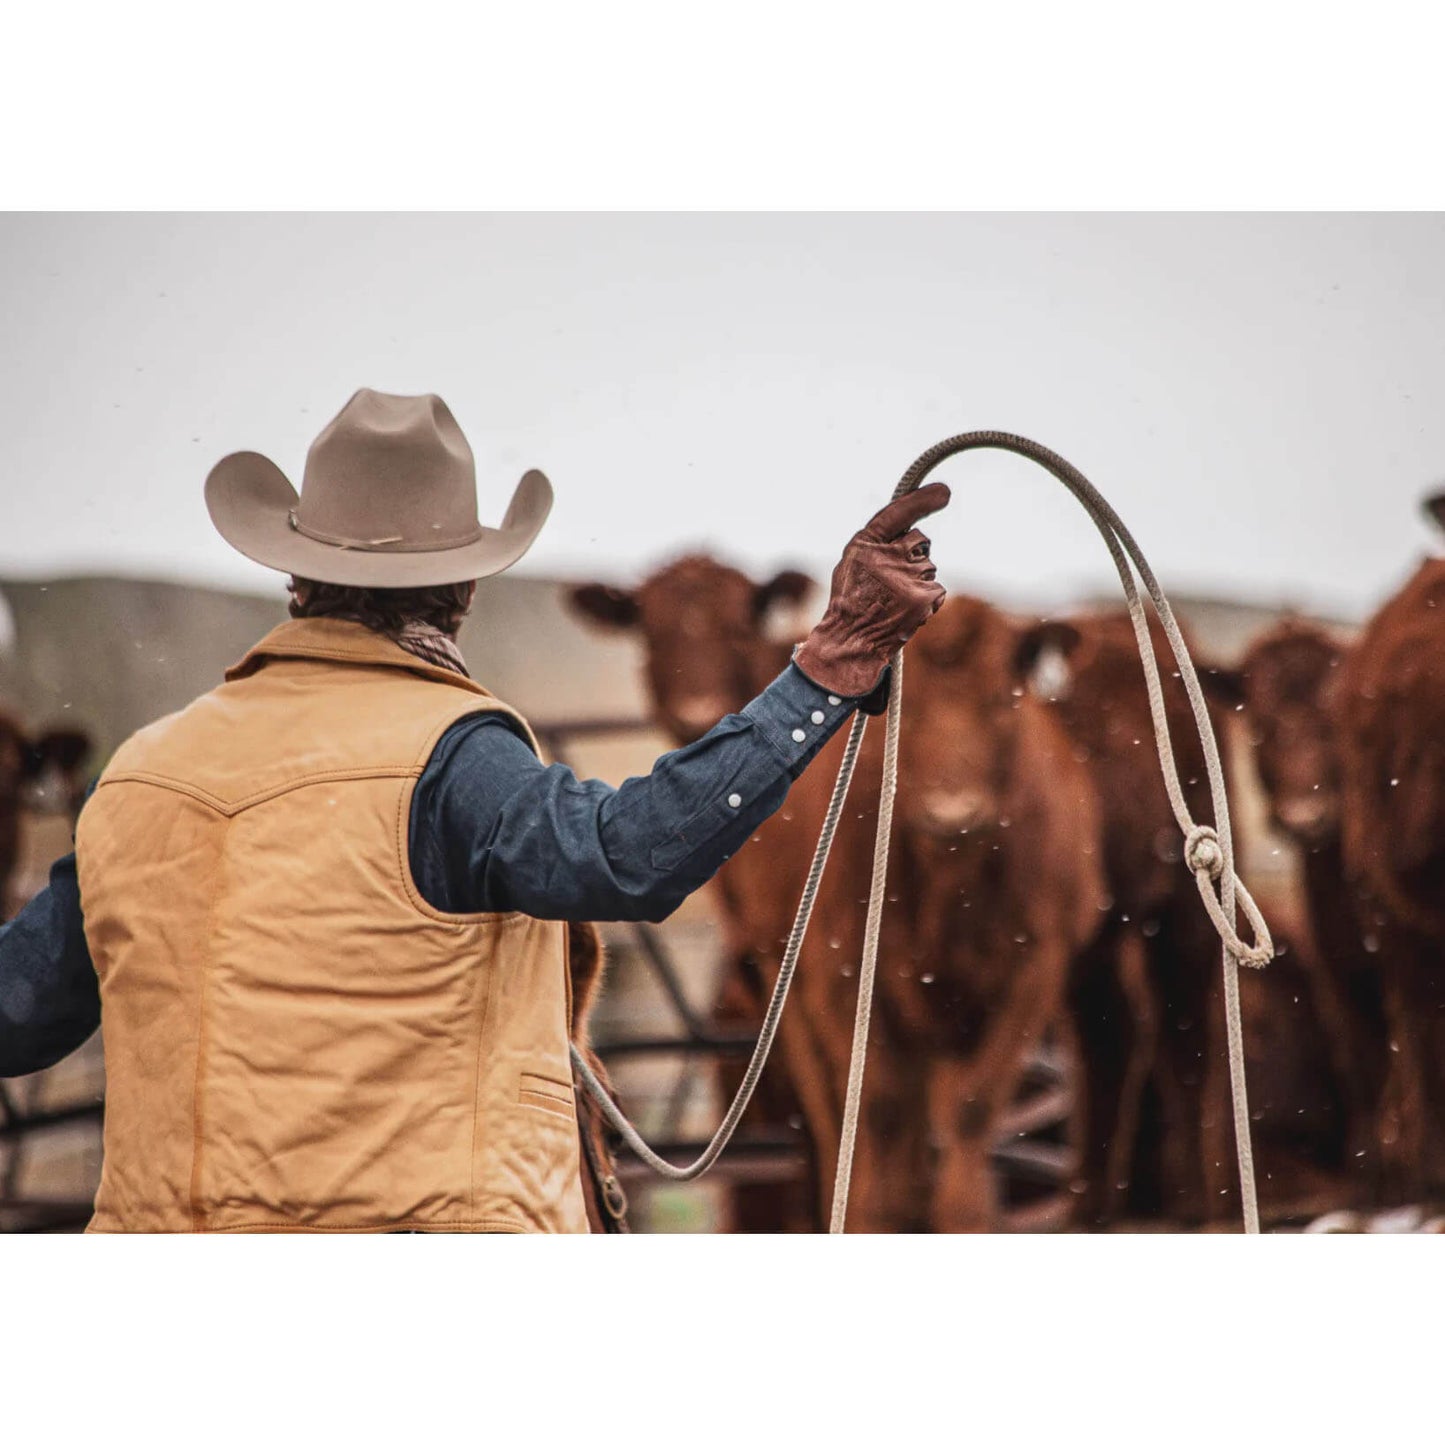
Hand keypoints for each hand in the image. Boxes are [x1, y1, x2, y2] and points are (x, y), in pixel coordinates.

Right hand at [793, 483, 949, 703]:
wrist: (851, 640)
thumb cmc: (850, 600)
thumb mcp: (852, 563)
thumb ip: (877, 543)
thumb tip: (907, 531)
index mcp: (866, 543)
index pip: (898, 513)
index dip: (922, 500)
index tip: (944, 492)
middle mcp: (888, 555)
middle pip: (920, 542)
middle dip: (912, 556)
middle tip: (891, 581)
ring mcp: (908, 576)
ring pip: (928, 568)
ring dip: (917, 582)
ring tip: (894, 600)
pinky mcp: (923, 597)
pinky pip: (937, 590)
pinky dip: (927, 600)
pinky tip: (906, 610)